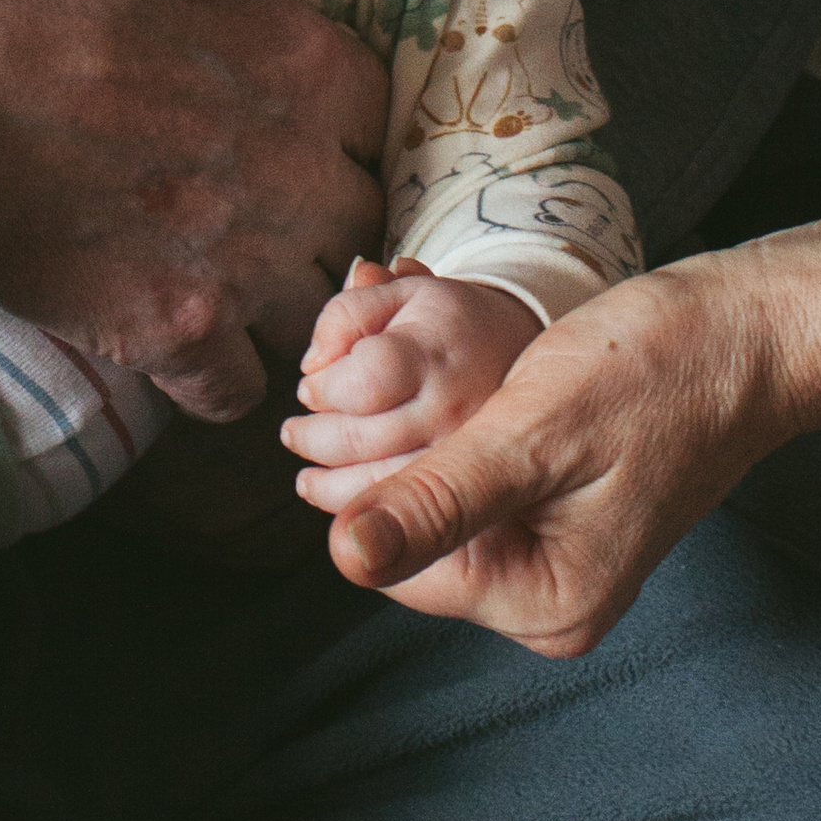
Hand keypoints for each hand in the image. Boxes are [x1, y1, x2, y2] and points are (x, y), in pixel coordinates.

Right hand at [0, 0, 388, 425]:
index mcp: (310, 66)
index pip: (380, 121)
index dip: (333, 123)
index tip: (282, 122)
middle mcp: (296, 172)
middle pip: (361, 221)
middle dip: (317, 213)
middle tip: (251, 199)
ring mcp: (237, 259)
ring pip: (315, 311)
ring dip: (282, 299)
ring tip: (223, 271)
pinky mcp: (167, 327)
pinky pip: (237, 388)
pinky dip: (219, 372)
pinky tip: (181, 329)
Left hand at [281, 256, 539, 507]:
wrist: (526, 357)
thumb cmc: (448, 324)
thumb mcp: (401, 294)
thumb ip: (348, 315)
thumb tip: (313, 363)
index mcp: (436, 353)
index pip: (366, 378)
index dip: (326, 386)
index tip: (311, 389)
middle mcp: (457, 410)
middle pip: (363, 439)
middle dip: (314, 438)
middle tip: (293, 433)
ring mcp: (471, 460)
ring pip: (380, 488)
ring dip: (329, 488)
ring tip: (307, 480)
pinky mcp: (482, 501)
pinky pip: (414, 526)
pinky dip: (370, 516)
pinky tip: (344, 501)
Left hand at [311, 243, 820, 657]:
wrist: (743, 335)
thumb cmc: (652, 374)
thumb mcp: (531, 435)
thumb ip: (439, 502)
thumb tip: (345, 558)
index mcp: (546, 604)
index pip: (396, 561)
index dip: (360, 474)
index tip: (339, 383)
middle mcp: (550, 601)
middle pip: (415, 535)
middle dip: (391, 442)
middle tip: (393, 341)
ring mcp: (556, 559)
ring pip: (438, 499)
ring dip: (420, 425)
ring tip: (428, 346)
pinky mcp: (558, 514)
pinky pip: (474, 478)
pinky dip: (455, 422)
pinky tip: (469, 372)